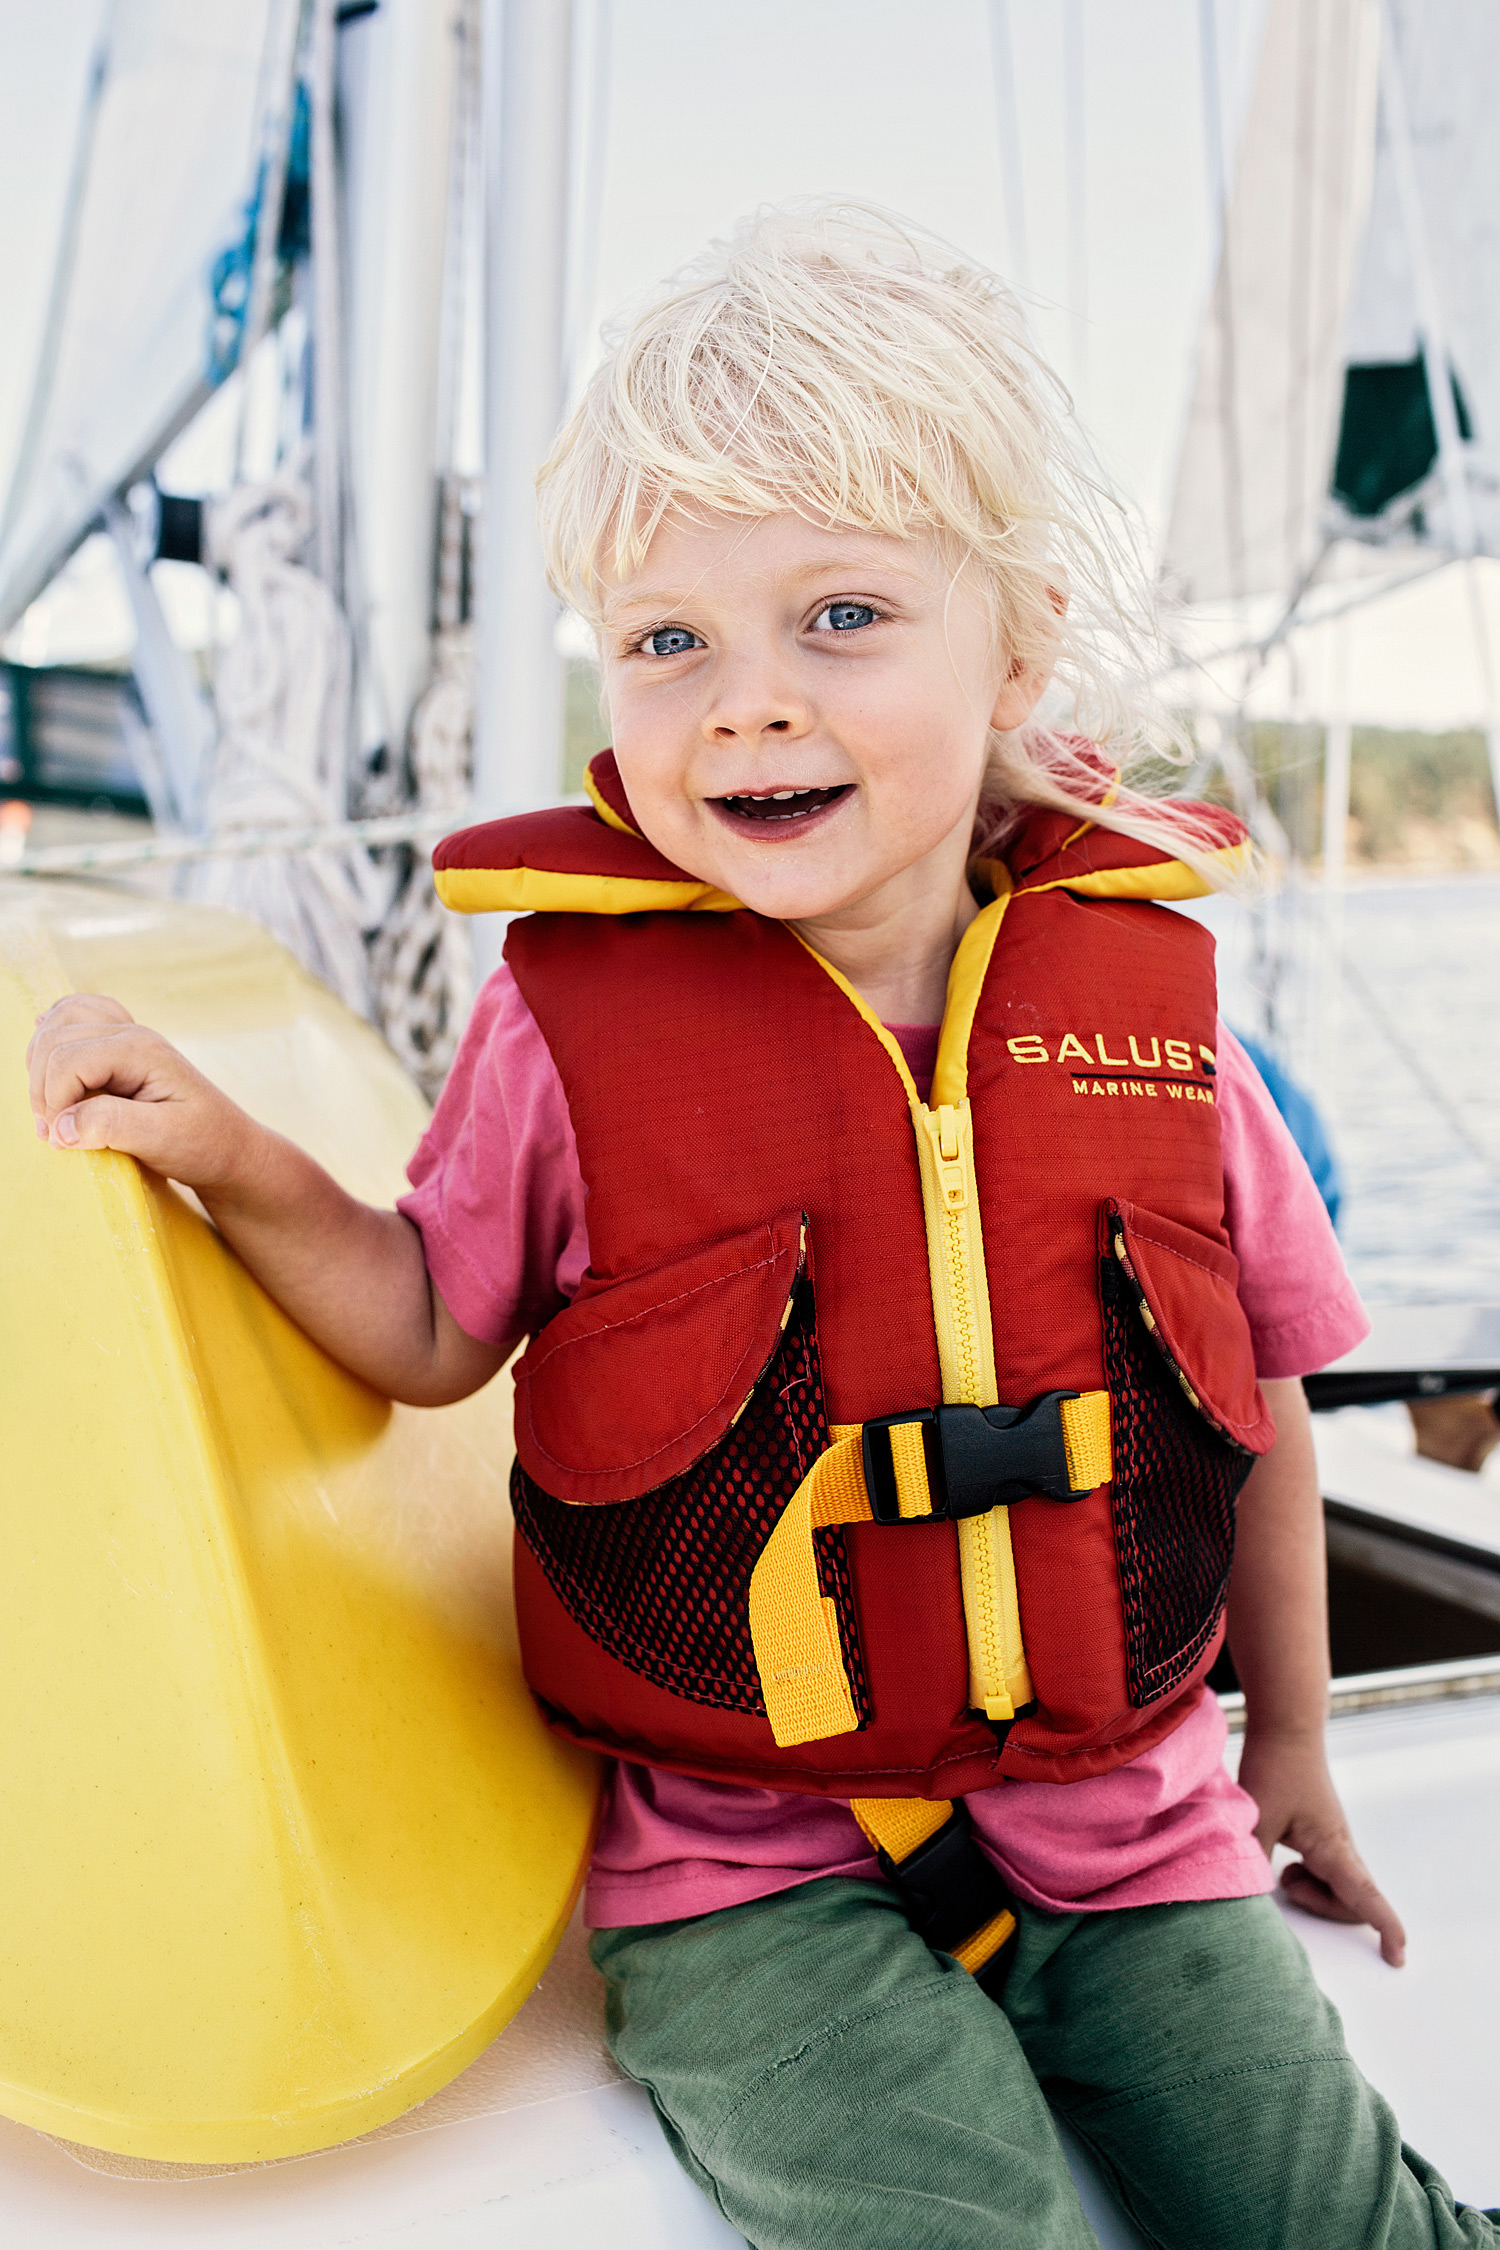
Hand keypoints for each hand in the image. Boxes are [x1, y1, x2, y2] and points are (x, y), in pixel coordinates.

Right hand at [27, 994, 261, 1195]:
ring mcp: (126, 1035)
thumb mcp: (162, 1140)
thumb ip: (111, 1126)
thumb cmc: (203, 1145)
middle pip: (54, 1040)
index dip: (52, 1100)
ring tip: (50, 1108)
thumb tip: (60, 1126)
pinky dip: (54, 1033)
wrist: (230, 1147)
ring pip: (58, 1023)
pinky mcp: (121, 1047)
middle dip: (41, 1088)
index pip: (68, 1059)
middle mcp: (131, 1034)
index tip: (60, 1141)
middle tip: (53, 1134)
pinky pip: (76, 1018)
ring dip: (40, 1063)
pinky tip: (48, 1053)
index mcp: (140, 1051)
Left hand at [1238, 1728, 1406, 1966]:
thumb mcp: (1257, 1818)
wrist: (1286, 1728)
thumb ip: (1254, 1862)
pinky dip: (1308, 1877)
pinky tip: (1281, 1856)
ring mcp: (1333, 1841)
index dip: (1386, 1929)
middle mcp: (1341, 1848)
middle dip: (1324, 1910)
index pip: (1367, 1897)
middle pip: (1351, 1902)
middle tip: (1285, 1882)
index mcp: (1332, 1848)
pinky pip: (1325, 1872)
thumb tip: (1249, 1896)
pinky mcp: (1321, 1834)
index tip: (1397, 1958)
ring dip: (1312, 1892)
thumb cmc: (1275, 1768)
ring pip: (1338, 1888)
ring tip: (1280, 1868)